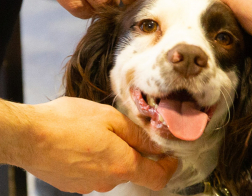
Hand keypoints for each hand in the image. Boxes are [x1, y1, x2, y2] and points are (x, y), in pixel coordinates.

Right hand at [11, 97, 176, 193]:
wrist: (28, 136)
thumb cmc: (69, 122)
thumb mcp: (110, 119)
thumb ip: (137, 135)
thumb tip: (157, 145)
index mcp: (122, 165)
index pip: (157, 177)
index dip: (168, 167)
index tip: (170, 157)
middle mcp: (107, 181)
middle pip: (133, 170)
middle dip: (136, 153)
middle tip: (128, 131)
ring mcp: (88, 185)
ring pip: (113, 170)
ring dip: (115, 154)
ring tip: (100, 133)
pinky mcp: (73, 184)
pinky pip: (94, 172)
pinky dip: (98, 159)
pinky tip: (85, 143)